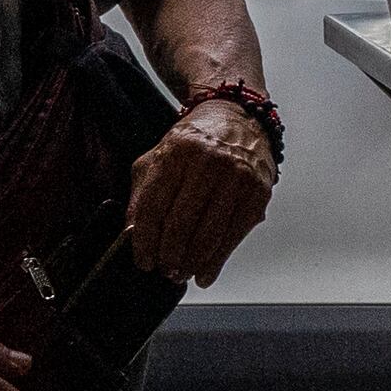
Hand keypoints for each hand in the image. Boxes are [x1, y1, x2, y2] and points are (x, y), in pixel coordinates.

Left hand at [125, 102, 276, 283]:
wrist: (240, 118)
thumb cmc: (196, 140)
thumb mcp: (159, 156)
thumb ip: (142, 193)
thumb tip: (132, 232)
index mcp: (177, 152)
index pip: (154, 206)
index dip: (145, 240)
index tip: (143, 260)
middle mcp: (208, 162)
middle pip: (181, 224)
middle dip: (169, 255)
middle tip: (163, 269)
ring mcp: (237, 178)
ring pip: (208, 235)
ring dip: (191, 262)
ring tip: (181, 273)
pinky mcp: (257, 193)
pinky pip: (233, 236)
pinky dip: (217, 261)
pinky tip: (205, 273)